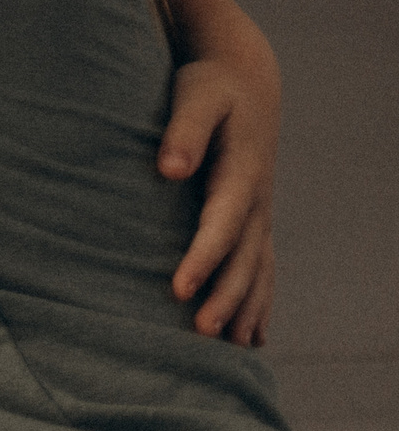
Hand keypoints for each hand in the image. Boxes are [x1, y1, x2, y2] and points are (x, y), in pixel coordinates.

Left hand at [160, 44, 280, 345]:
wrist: (244, 80)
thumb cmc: (210, 88)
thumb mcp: (196, 97)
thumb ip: (183, 131)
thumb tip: (168, 168)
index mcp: (241, 173)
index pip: (220, 224)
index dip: (202, 257)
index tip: (180, 289)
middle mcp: (256, 200)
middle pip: (243, 258)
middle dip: (225, 298)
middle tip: (200, 334)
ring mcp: (260, 213)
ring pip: (257, 271)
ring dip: (245, 309)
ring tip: (231, 351)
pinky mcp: (255, 219)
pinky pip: (262, 268)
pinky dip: (259, 303)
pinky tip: (252, 339)